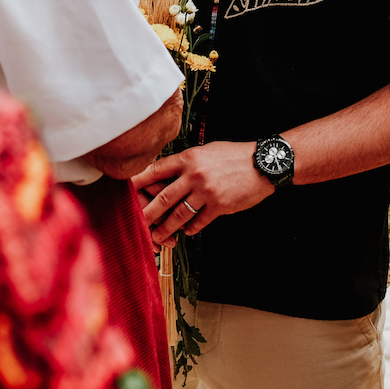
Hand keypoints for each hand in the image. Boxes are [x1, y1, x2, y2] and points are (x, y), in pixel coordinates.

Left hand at [131, 141, 273, 244]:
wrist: (263, 164)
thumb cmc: (233, 155)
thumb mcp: (206, 151)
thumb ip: (186, 163)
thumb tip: (166, 173)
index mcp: (188, 158)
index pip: (156, 170)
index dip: (138, 181)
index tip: (126, 191)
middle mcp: (194, 174)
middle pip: (162, 198)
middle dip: (147, 214)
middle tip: (137, 224)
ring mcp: (206, 191)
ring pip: (178, 214)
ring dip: (166, 228)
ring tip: (158, 237)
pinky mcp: (219, 206)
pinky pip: (198, 222)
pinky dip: (191, 228)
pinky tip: (187, 231)